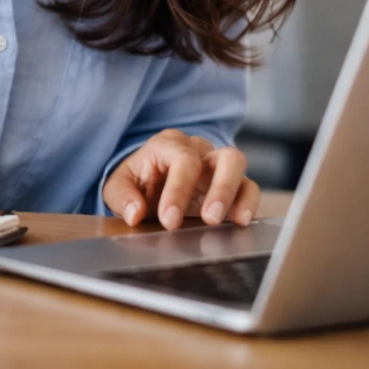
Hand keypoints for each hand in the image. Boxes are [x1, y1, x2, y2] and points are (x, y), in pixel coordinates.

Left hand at [102, 129, 258, 229]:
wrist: (148, 183)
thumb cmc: (138, 181)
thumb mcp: (119, 186)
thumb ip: (122, 197)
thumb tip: (134, 213)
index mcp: (170, 145)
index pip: (183, 161)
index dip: (178, 191)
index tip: (169, 221)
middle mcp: (199, 150)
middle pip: (224, 156)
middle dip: (220, 188)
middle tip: (209, 219)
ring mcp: (217, 165)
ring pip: (240, 167)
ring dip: (237, 195)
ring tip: (234, 221)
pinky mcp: (231, 186)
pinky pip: (248, 188)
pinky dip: (248, 204)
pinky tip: (241, 223)